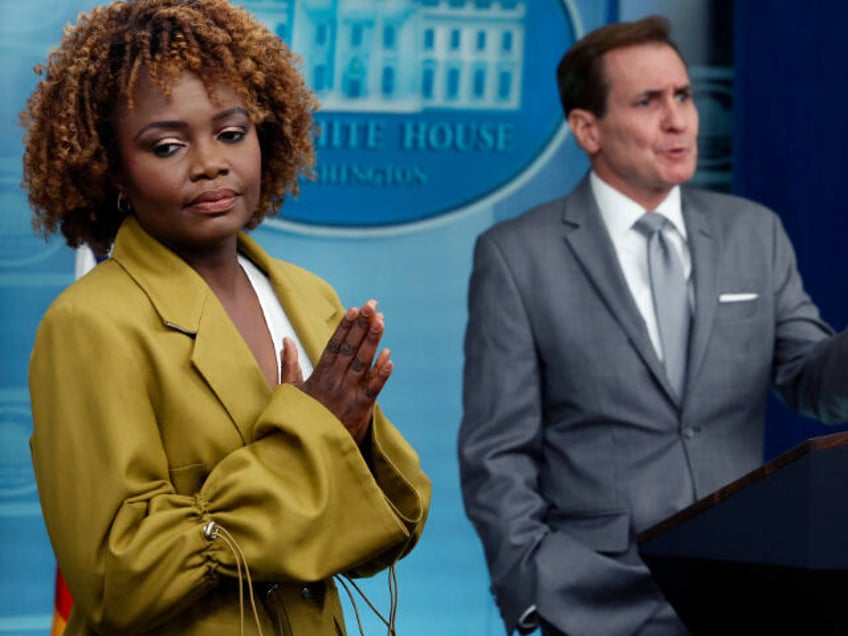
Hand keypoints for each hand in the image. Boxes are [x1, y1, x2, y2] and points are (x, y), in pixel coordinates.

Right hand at [279, 300, 391, 444]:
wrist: (306, 452)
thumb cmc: (299, 420)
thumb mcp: (289, 392)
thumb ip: (289, 364)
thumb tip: (285, 339)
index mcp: (318, 377)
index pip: (334, 346)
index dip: (345, 327)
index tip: (355, 310)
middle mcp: (334, 383)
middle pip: (350, 349)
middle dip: (362, 326)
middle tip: (373, 306)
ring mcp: (348, 396)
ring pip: (362, 363)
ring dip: (372, 341)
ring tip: (381, 320)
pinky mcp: (360, 410)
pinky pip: (373, 389)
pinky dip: (381, 373)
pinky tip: (389, 357)